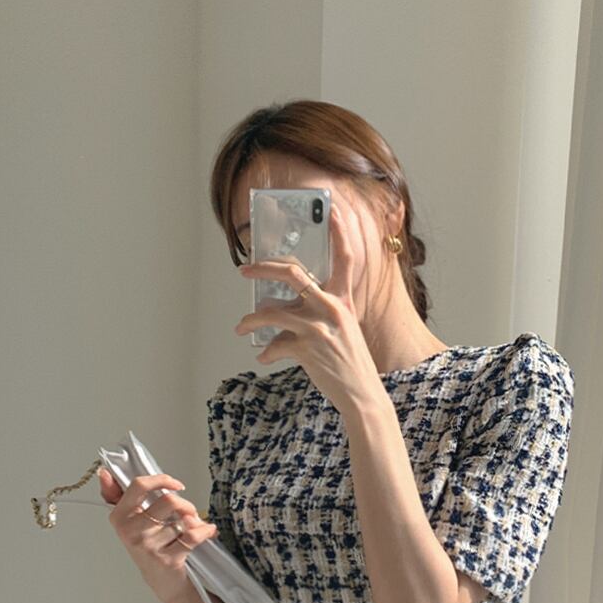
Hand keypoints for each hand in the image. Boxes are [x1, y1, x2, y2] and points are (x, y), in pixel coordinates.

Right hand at [97, 467, 217, 602]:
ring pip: (182, 518)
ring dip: (196, 520)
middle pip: (168, 501)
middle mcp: (130, 531)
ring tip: (195, 526)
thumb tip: (104, 472)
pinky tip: (208, 530)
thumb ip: (116, 494)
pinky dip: (205, 531)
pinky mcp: (166, 559)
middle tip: (188, 512)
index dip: (161, 479)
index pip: (139, 485)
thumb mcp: (130, 519)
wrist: (161, 580)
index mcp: (119, 516)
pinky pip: (192, 536)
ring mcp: (148, 546)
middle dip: (185, 504)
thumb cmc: (148, 545)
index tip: (175, 484)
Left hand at [233, 195, 383, 411]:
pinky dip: (266, 352)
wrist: (361, 394)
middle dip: (263, 268)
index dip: (340, 232)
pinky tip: (263, 357)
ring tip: (241, 327)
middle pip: (292, 274)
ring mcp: (318, 328)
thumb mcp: (342, 328)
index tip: (332, 209)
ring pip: (272, 312)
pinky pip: (274, 344)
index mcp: (343, 299)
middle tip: (245, 269)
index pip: (345, 258)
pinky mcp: (307, 349)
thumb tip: (280, 308)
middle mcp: (332, 308)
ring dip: (250, 320)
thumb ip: (317, 311)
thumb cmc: (349, 361)